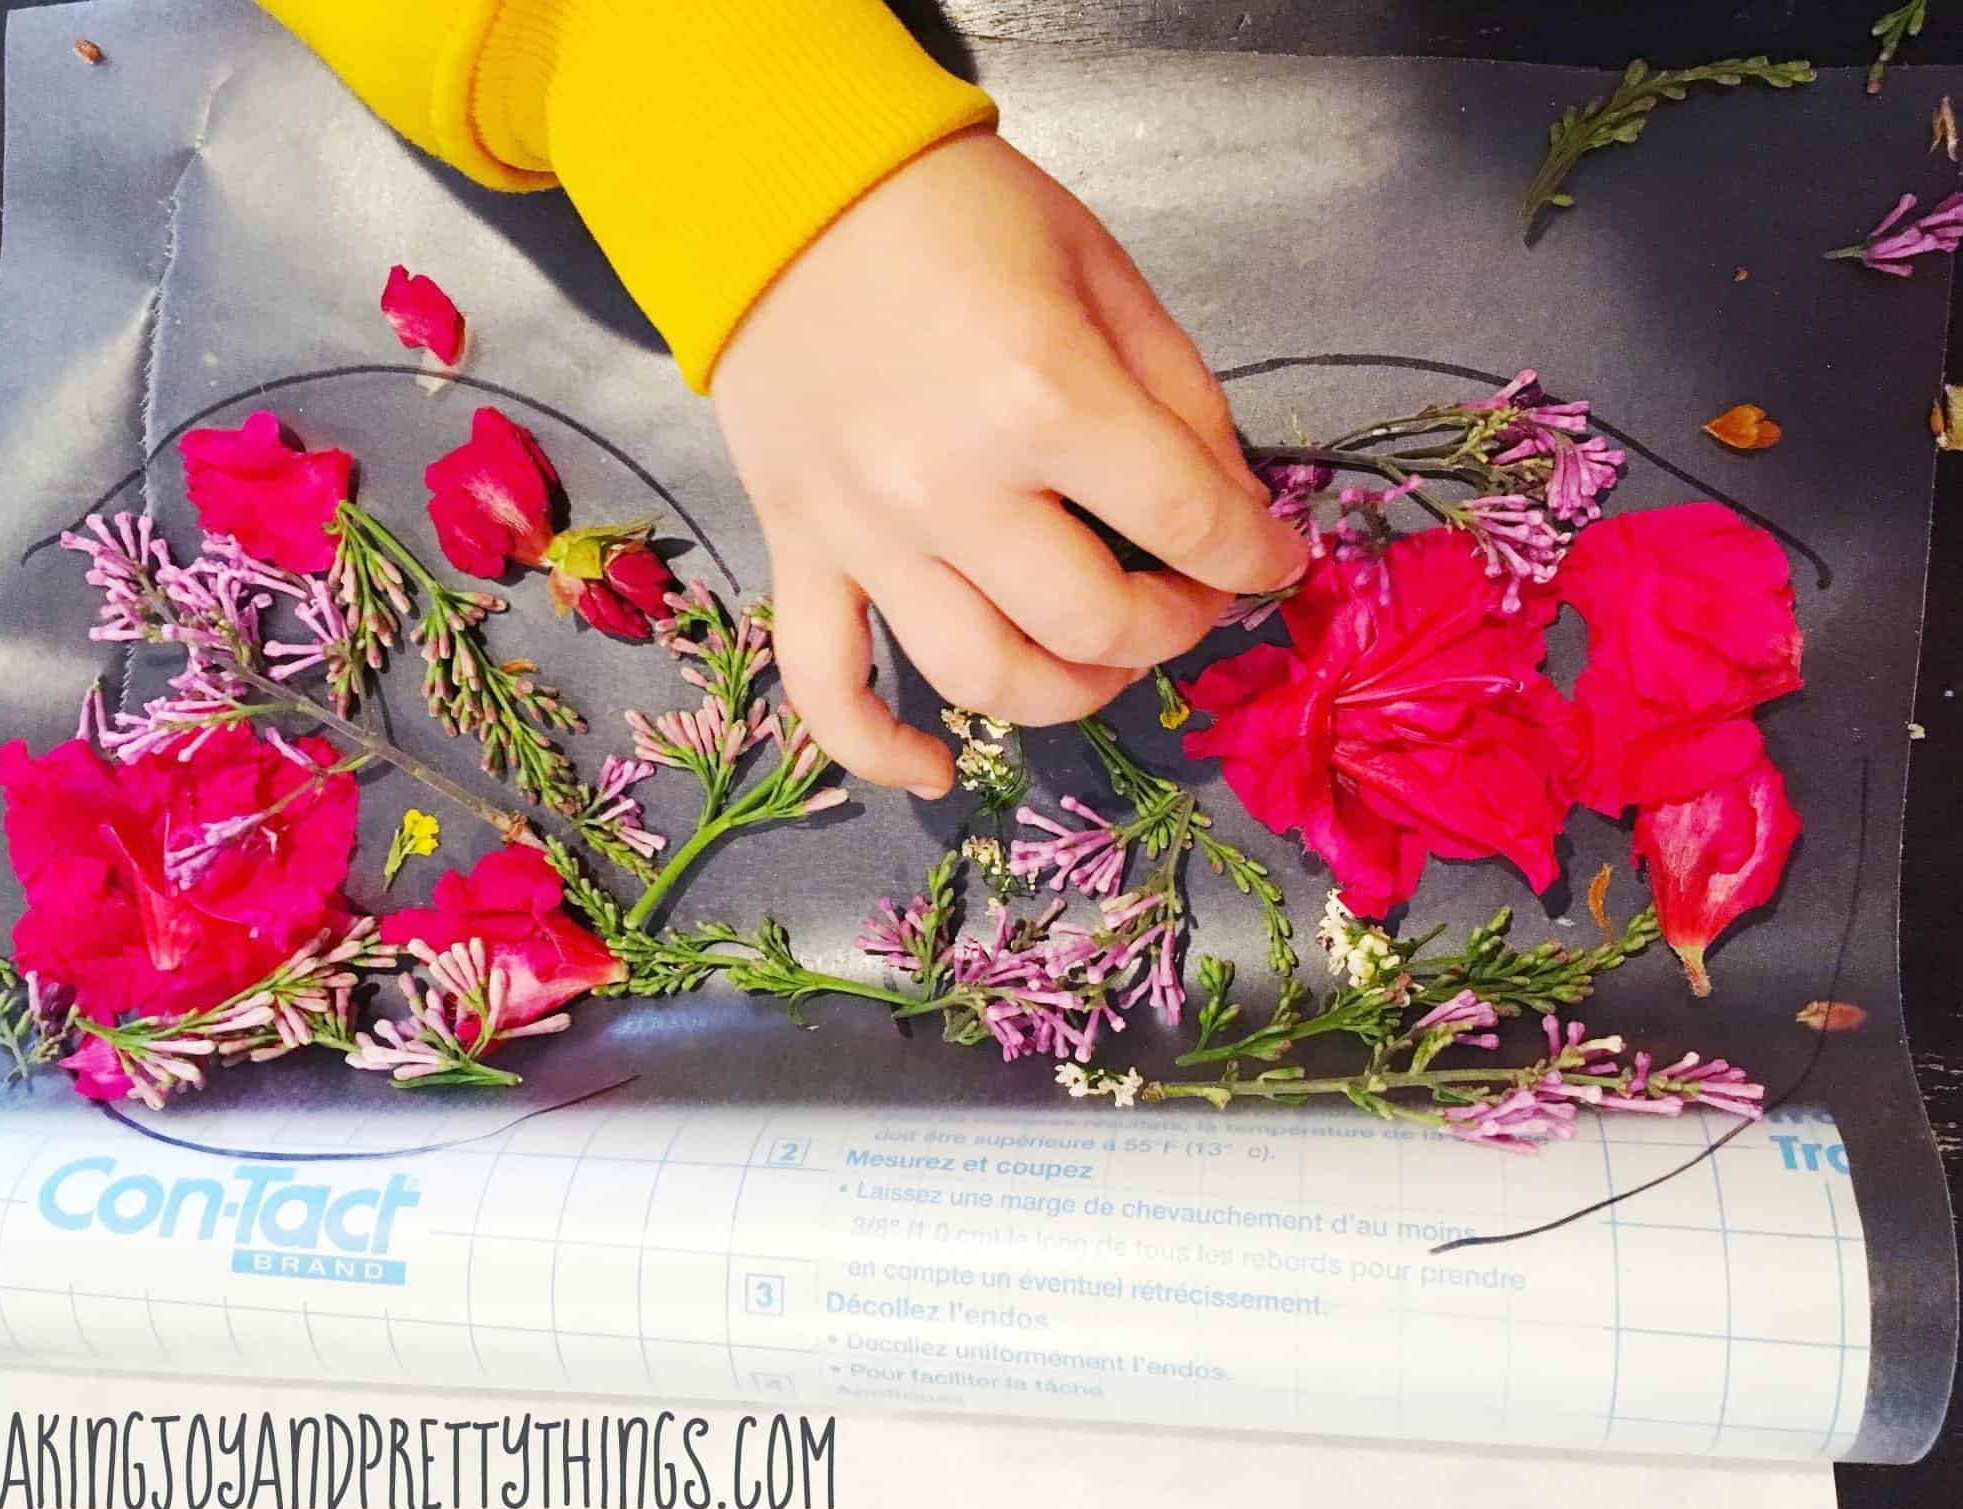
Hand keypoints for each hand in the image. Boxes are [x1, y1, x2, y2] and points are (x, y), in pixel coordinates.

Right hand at [710, 128, 1306, 796]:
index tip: (1275, 561)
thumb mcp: (1104, 273)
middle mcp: (952, 488)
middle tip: (1190, 597)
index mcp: (1044, 398)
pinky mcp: (799, 552)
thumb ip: (1180, 399)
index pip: (1190, 525)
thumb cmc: (956, 215)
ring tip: (1101, 662)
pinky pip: (826, 686)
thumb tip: (1224, 510)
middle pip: (1097, 627)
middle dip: (1175, 628)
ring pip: (985, 680)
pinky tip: (940, 771)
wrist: (781, 187)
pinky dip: (879, 751)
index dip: (1257, 557)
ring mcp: (865, 535)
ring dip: (1072, 695)